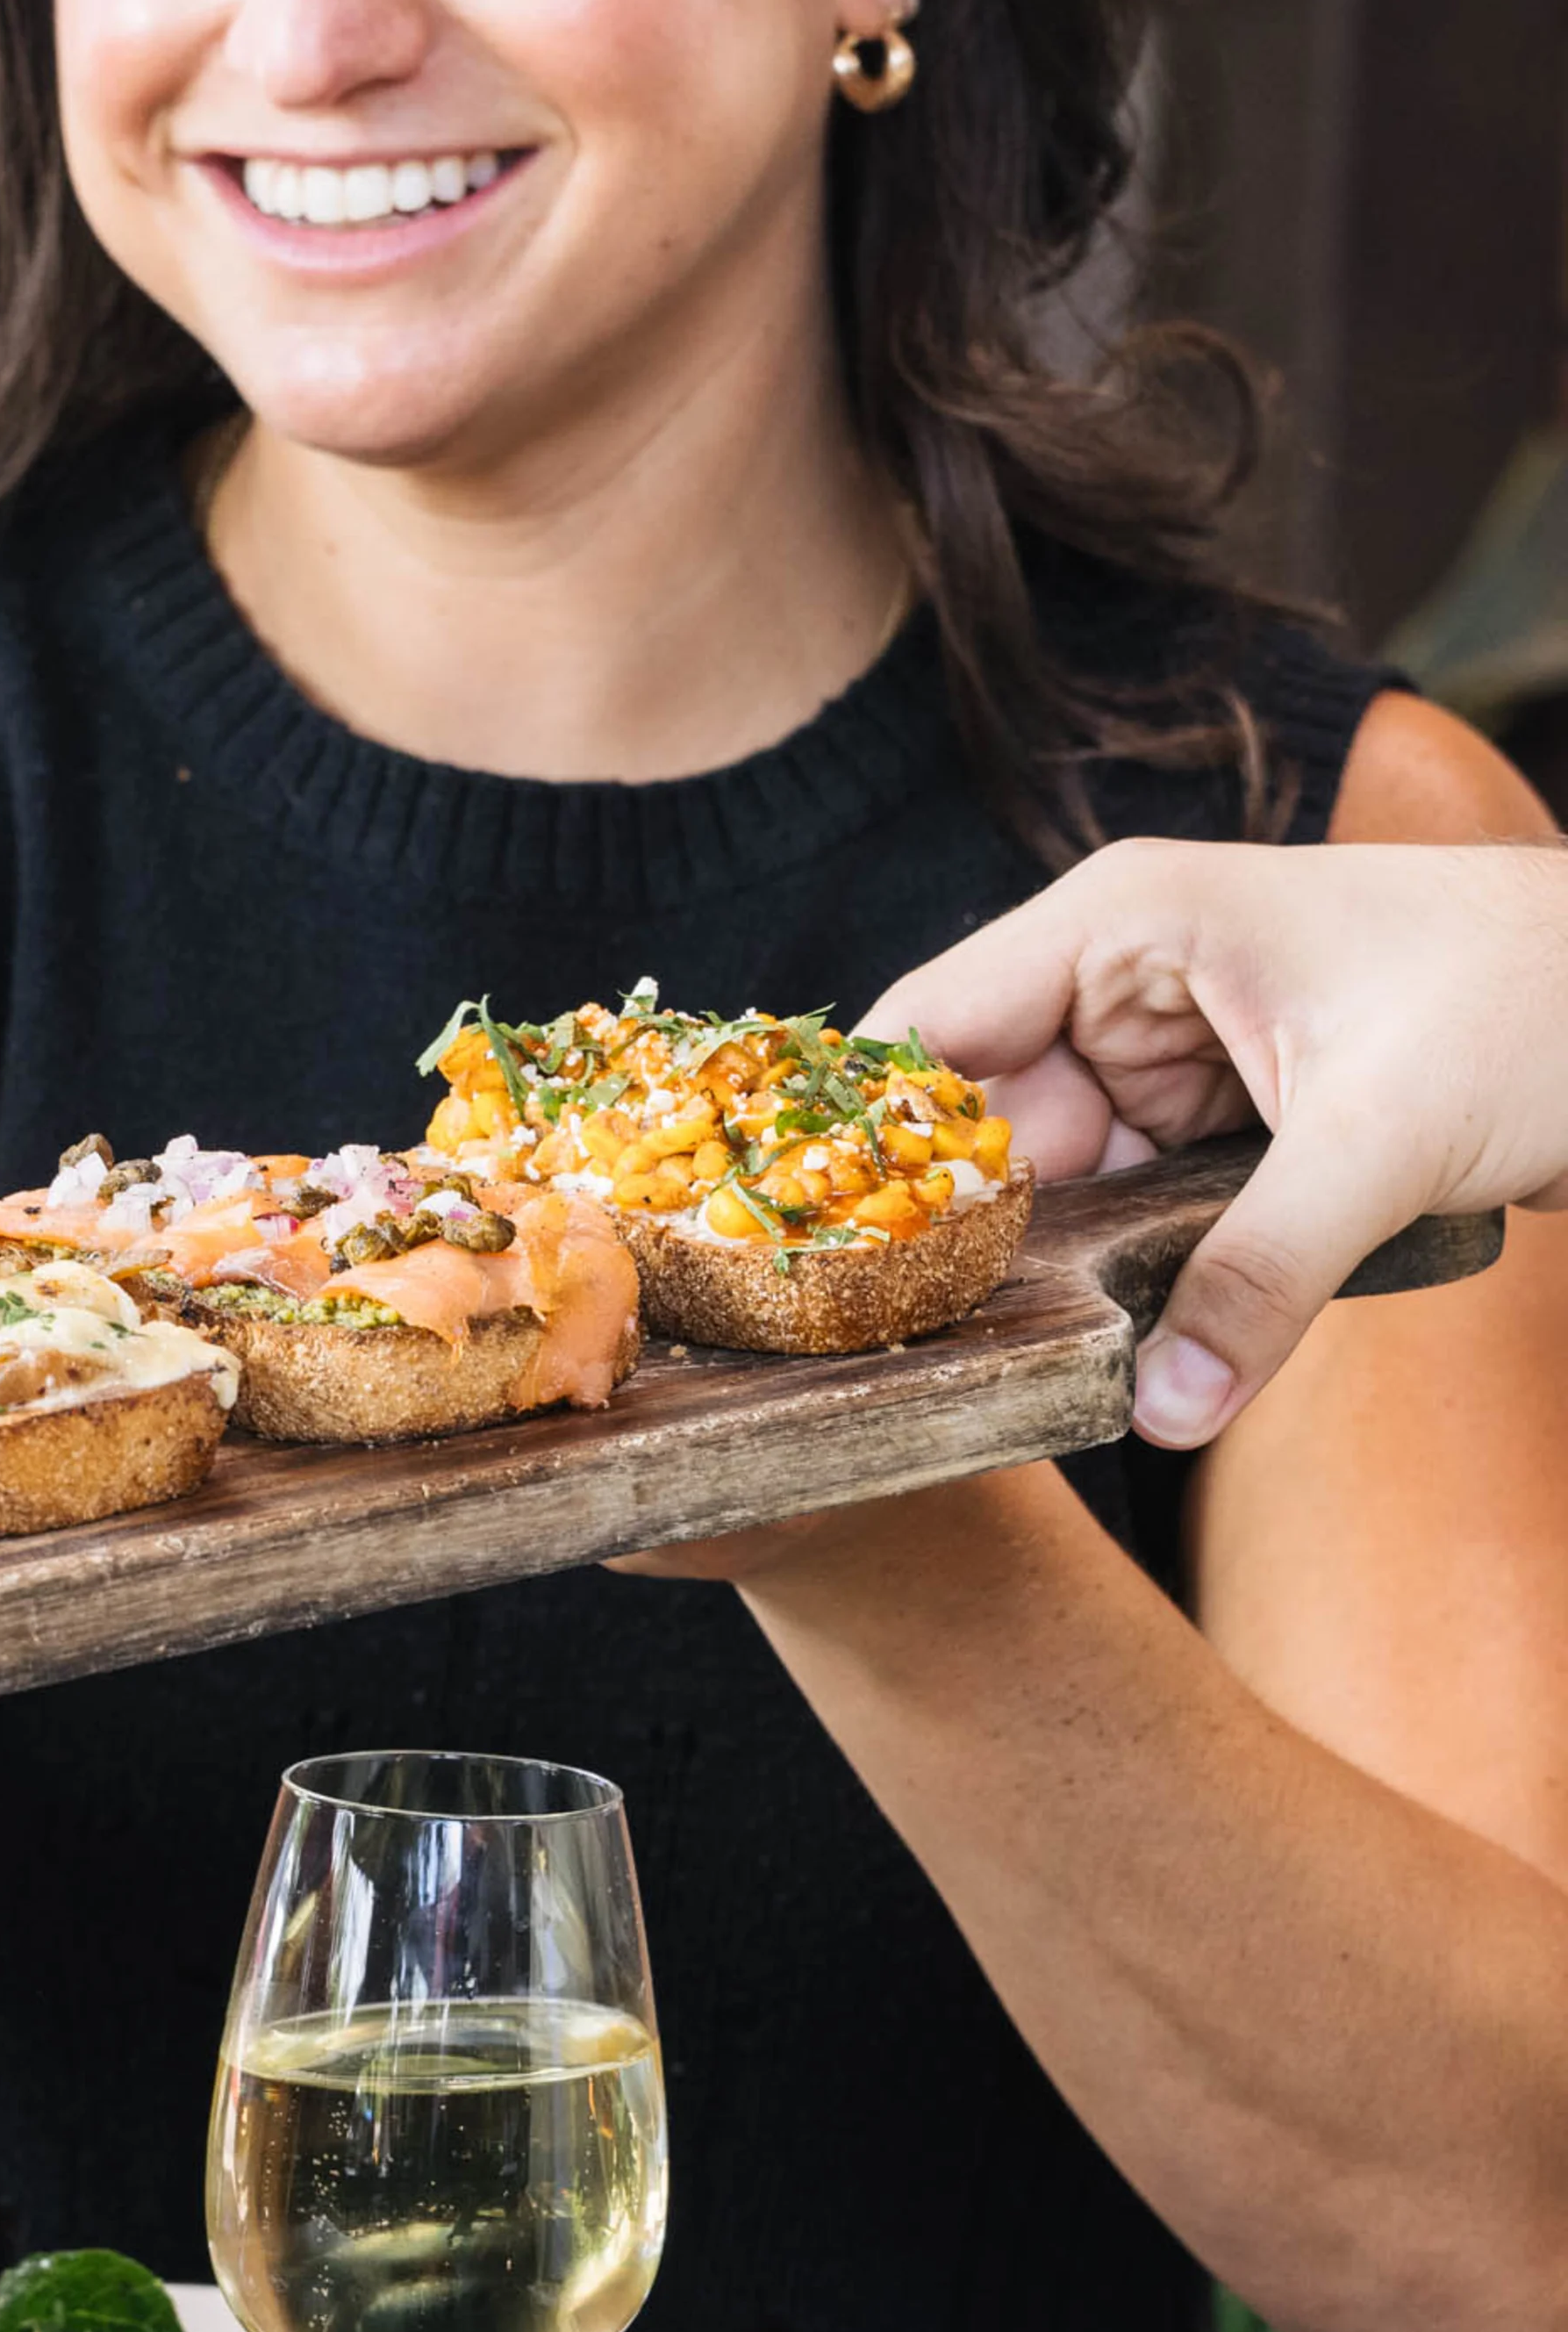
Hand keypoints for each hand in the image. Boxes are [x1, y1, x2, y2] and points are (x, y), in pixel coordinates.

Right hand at [862, 836, 1567, 1442]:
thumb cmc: (1537, 1000)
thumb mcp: (1386, 1140)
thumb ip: (1260, 1275)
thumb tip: (1164, 1408)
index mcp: (1125, 922)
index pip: (932, 1028)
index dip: (874, 1141)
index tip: (834, 1263)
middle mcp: (1128, 979)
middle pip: (981, 1119)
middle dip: (964, 1233)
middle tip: (927, 1357)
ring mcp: (1179, 1052)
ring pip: (1059, 1176)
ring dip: (1051, 1265)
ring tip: (1016, 1367)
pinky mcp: (1234, 1119)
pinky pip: (1137, 1203)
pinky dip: (1125, 1269)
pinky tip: (1105, 1343)